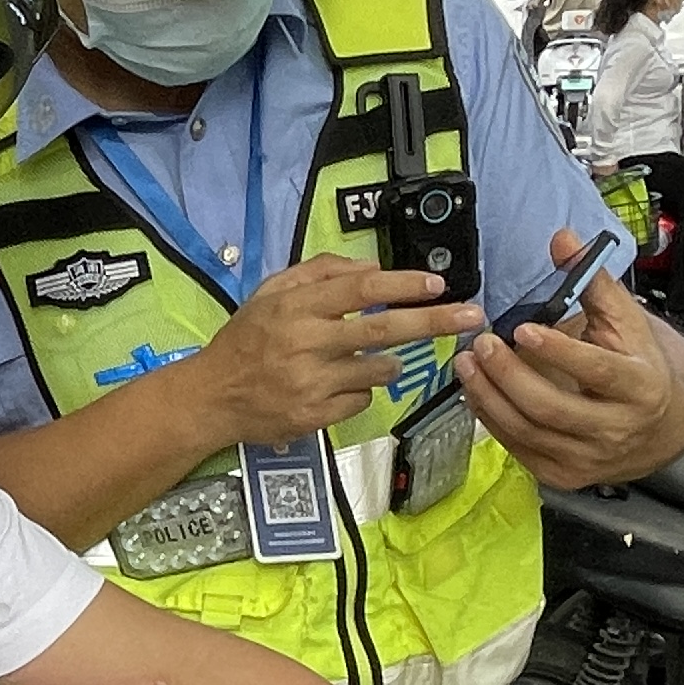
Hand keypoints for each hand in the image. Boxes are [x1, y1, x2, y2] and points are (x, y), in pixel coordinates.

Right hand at [195, 258, 480, 445]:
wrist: (211, 397)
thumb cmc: (245, 340)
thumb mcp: (271, 293)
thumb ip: (319, 273)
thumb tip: (371, 268)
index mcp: (295, 307)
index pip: (360, 289)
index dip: (403, 284)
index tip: (437, 284)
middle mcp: (305, 343)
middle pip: (383, 328)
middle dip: (433, 320)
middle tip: (472, 316)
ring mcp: (311, 383)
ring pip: (379, 369)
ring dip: (390, 362)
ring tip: (369, 359)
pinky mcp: (315, 417)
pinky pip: (361, 400)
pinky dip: (360, 391)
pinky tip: (334, 386)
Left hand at [457, 232, 683, 489]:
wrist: (661, 427)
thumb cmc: (637, 365)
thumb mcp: (625, 320)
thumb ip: (591, 281)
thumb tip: (561, 238)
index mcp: (640, 386)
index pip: (597, 370)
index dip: (558, 352)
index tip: (522, 329)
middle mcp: (617, 429)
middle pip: (552, 407)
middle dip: (508, 375)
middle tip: (480, 344)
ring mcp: (589, 458)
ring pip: (528, 430)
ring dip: (489, 396)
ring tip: (466, 363)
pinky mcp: (565, 476)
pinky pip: (519, 447)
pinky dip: (492, 418)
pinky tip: (476, 391)